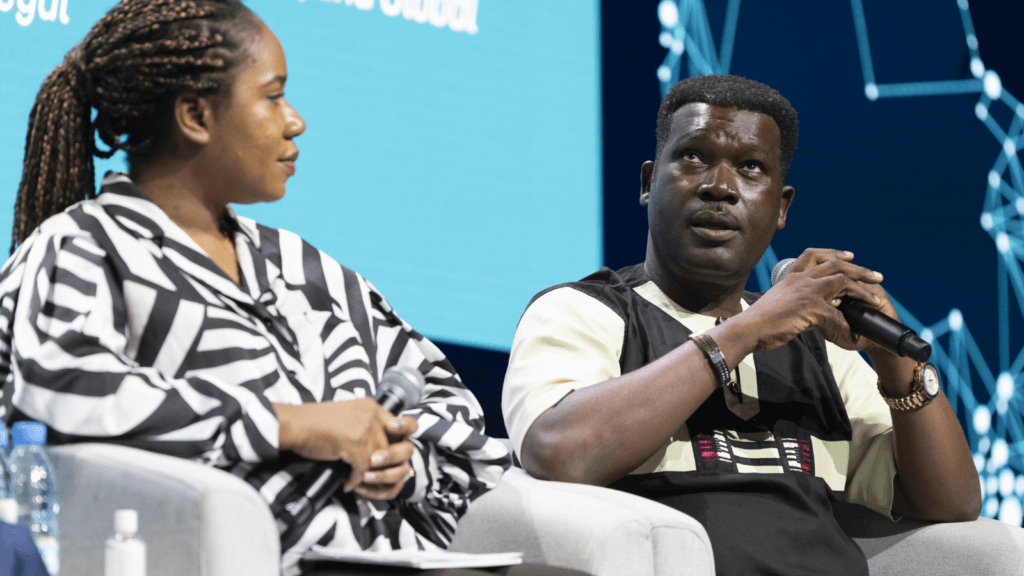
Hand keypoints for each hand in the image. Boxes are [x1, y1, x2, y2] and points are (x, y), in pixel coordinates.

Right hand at [274, 398, 409, 491]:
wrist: (295, 424)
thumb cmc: (315, 421)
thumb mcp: (348, 413)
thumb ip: (366, 423)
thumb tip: (376, 442)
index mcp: (372, 407)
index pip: (406, 423)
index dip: (404, 440)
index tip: (396, 452)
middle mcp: (372, 417)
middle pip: (396, 446)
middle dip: (389, 465)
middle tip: (377, 472)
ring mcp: (365, 431)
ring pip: (381, 462)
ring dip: (371, 475)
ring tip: (360, 479)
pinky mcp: (355, 446)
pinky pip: (363, 471)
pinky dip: (354, 480)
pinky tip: (347, 482)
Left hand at [355, 417, 417, 499]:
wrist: (345, 459)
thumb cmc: (352, 440)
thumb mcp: (358, 428)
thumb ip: (366, 424)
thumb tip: (374, 423)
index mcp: (396, 433)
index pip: (410, 426)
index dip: (405, 425)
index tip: (392, 425)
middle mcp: (401, 450)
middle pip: (407, 451)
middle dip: (391, 455)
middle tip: (373, 459)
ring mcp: (399, 467)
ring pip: (401, 473)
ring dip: (384, 475)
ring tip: (365, 476)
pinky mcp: (392, 484)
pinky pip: (391, 490)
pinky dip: (376, 491)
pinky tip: (359, 487)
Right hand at [744, 248, 894, 351]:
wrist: (749, 328)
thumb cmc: (759, 319)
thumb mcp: (777, 301)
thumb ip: (793, 298)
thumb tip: (804, 305)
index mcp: (792, 276)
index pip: (814, 255)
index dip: (834, 253)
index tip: (849, 256)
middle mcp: (801, 279)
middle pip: (836, 265)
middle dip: (859, 269)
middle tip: (876, 276)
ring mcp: (807, 292)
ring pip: (842, 282)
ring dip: (862, 290)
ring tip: (876, 298)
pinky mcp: (810, 308)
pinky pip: (836, 314)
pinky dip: (846, 325)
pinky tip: (852, 333)